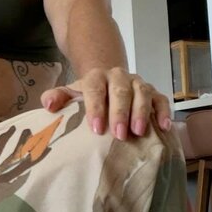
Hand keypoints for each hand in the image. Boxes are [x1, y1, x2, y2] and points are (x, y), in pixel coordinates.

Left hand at [39, 66, 172, 139]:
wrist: (107, 80)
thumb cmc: (87, 95)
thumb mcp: (70, 94)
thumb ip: (57, 97)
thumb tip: (48, 105)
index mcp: (96, 77)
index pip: (95, 89)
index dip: (96, 108)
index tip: (96, 128)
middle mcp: (118, 77)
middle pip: (120, 91)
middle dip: (120, 112)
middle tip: (120, 134)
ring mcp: (137, 83)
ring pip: (142, 92)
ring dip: (141, 112)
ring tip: (139, 132)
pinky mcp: (153, 92)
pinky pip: (161, 99)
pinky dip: (164, 111)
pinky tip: (163, 126)